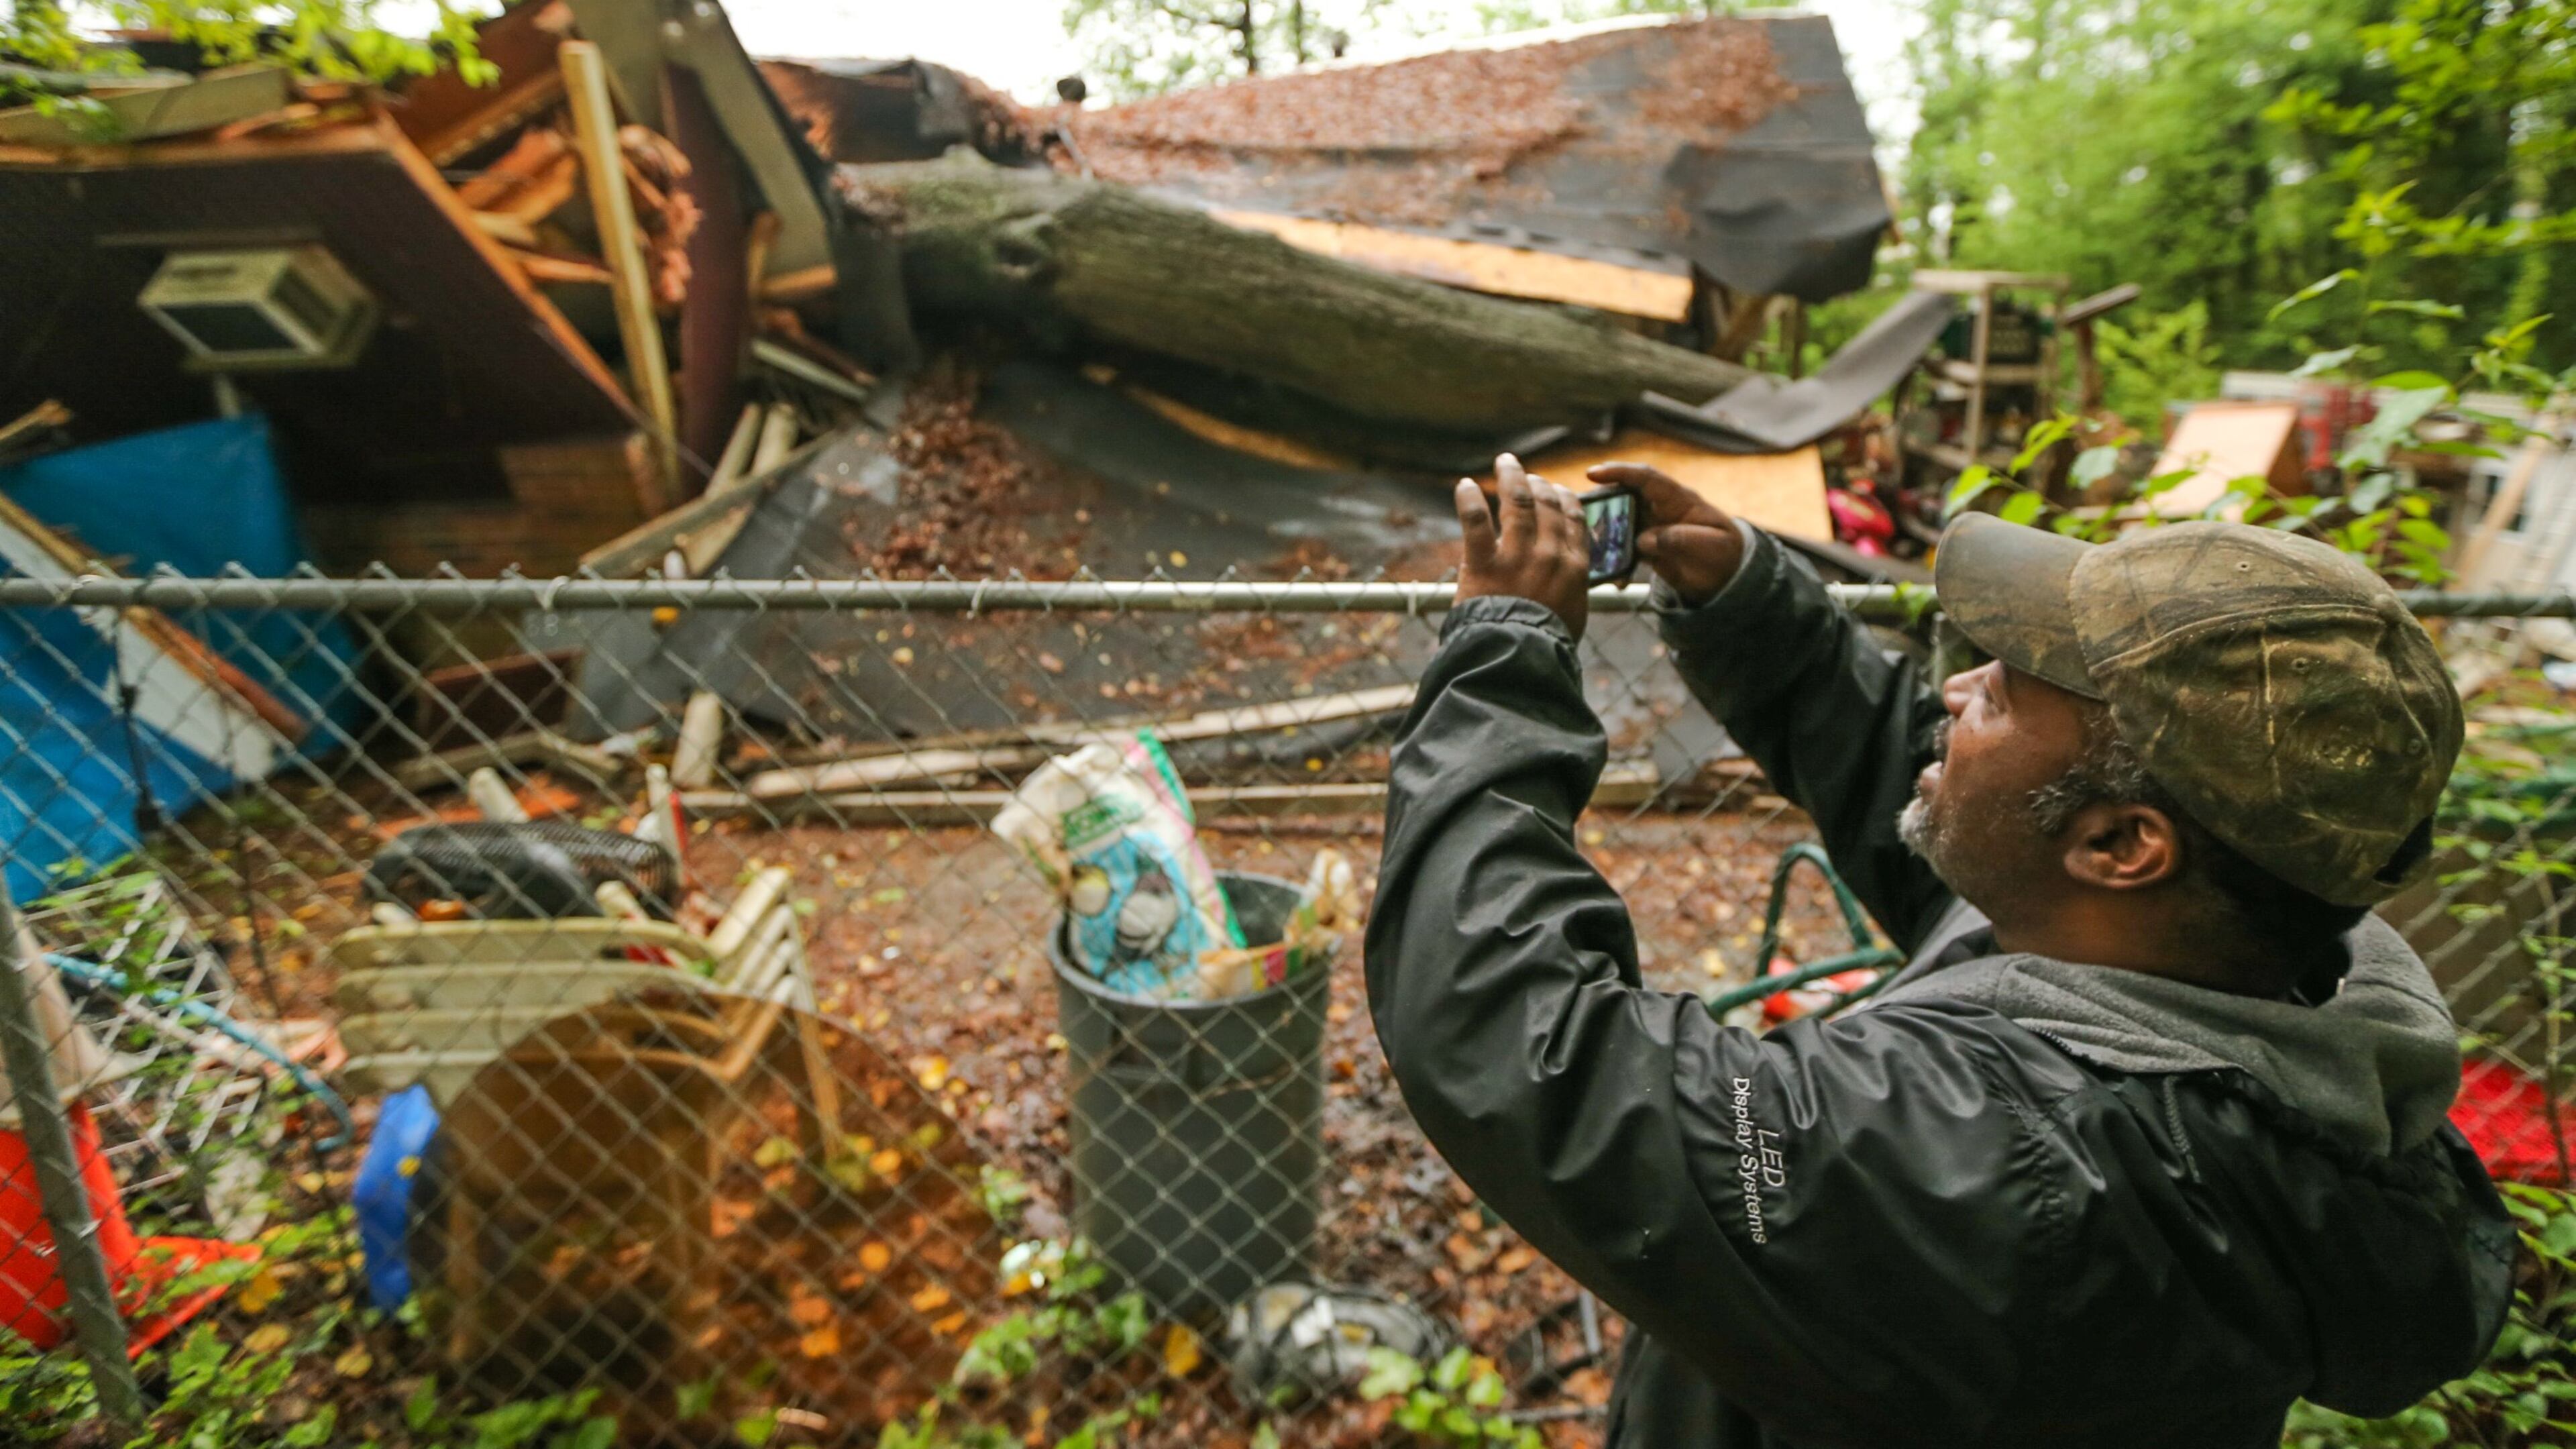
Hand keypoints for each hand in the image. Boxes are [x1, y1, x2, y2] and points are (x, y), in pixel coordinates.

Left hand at [1454, 453, 1590, 640]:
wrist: (1519, 660)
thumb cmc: (1546, 643)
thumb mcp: (1574, 613)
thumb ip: (1572, 586)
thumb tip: (1573, 576)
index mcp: (1574, 566)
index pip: (1574, 519)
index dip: (1564, 498)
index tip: (1556, 489)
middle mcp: (1550, 554)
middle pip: (1547, 505)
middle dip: (1538, 484)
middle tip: (1527, 475)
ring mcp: (1517, 556)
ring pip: (1518, 502)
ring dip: (1511, 477)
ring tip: (1505, 462)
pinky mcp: (1484, 563)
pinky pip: (1476, 521)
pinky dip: (1469, 499)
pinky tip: (1465, 485)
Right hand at [1588, 462, 1744, 604]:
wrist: (1728, 576)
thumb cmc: (1724, 553)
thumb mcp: (1709, 546)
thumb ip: (1678, 539)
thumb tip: (1643, 539)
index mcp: (1678, 499)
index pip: (1646, 478)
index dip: (1619, 472)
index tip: (1593, 473)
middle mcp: (1660, 509)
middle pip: (1623, 497)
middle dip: (1599, 501)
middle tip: (1576, 510)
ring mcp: (1651, 528)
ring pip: (1619, 523)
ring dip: (1602, 534)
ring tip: (1585, 544)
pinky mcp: (1646, 548)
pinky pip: (1624, 551)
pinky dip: (1616, 564)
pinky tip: (1617, 580)